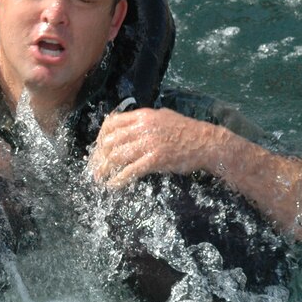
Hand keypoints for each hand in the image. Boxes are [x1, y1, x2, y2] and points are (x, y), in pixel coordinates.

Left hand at [88, 108, 224, 188]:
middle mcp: (143, 128)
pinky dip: (118, 179)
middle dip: (98, 156)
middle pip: (110, 141)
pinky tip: (113, 185)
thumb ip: (143, 121)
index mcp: (143, 116)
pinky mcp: (154, 160)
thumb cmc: (186, 131)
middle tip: (94, 168)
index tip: (98, 149)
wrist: (206, 143)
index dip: (100, 137)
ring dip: (104, 169)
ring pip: (116, 156)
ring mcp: (148, 144)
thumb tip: (126, 128)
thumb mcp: (162, 117)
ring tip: (99, 179)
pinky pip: (130, 170)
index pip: (111, 123)